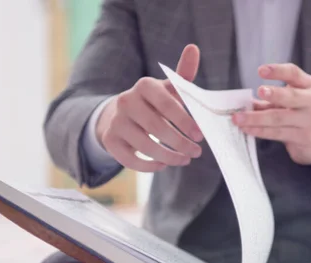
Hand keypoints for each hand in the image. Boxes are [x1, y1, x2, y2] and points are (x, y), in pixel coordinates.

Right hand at [96, 44, 203, 171]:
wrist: (122, 114)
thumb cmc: (155, 103)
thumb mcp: (169, 88)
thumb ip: (183, 75)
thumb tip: (194, 48)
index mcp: (144, 85)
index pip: (167, 104)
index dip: (185, 122)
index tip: (200, 136)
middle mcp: (126, 101)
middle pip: (157, 127)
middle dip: (180, 143)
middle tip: (196, 152)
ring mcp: (116, 121)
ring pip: (145, 146)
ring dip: (169, 157)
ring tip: (184, 160)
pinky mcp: (110, 140)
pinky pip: (130, 160)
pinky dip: (149, 166)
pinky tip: (163, 164)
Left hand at [231, 63, 310, 166]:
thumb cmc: (297, 115)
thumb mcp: (286, 102)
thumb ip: (268, 99)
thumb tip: (242, 100)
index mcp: (307, 85)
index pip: (294, 73)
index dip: (278, 71)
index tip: (260, 70)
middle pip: (291, 96)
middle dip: (275, 94)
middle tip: (259, 91)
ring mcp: (310, 120)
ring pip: (279, 118)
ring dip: (256, 118)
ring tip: (238, 118)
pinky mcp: (304, 137)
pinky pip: (277, 133)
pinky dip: (260, 131)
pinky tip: (247, 129)